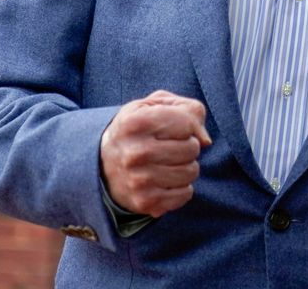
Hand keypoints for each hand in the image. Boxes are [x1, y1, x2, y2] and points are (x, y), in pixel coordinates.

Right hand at [100, 89, 211, 216]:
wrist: (102, 165)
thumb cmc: (136, 130)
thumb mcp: (153, 106)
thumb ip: (187, 109)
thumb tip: (206, 140)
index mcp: (135, 122)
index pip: (187, 122)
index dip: (187, 123)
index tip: (174, 127)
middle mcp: (135, 152)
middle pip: (192, 148)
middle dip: (188, 145)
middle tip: (170, 146)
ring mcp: (140, 180)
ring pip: (192, 171)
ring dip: (186, 166)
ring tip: (168, 163)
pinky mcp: (146, 202)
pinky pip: (186, 194)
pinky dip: (181, 187)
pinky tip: (165, 180)